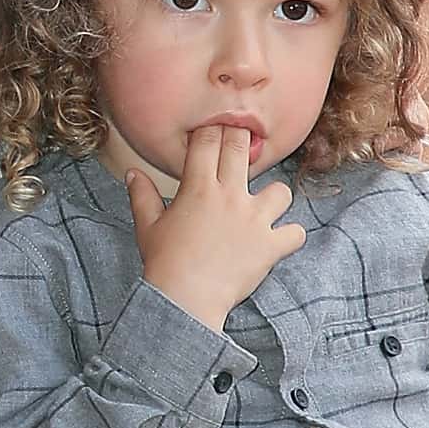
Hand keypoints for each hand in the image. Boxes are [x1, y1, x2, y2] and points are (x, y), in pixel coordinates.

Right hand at [126, 125, 302, 328]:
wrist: (186, 298)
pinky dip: (289, 236)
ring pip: (280, 190)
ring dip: (274, 196)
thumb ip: (142, 195)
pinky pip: (295, 233)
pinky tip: (279, 238)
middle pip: (241, 149)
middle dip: (240, 138)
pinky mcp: (270, 245)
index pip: (208, 142)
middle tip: (239, 143)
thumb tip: (133, 174)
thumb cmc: (164, 263)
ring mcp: (254, 220)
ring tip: (264, 205)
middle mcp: (230, 196)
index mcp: (198, 187)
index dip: (211, 130)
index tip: (213, 130)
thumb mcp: (147, 225)